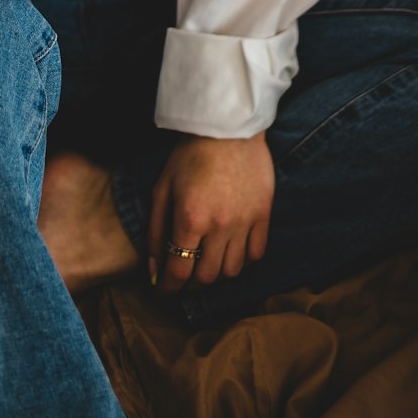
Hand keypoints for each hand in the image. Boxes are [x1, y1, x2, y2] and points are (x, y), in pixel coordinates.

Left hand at [148, 132, 274, 294]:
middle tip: (182, 279)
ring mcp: (245, 222)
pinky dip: (242, 262)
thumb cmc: (190, 154)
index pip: (178, 272)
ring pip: (232, 271)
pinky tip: (230, 254)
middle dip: (190, 285)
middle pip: (206, 277)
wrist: (228, 126)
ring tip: (206, 266)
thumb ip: (155, 230)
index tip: (163, 291)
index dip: (168, 289)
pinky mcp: (264, 215)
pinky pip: (256, 255)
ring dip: (216, 275)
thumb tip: (153, 268)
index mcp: (190, 218)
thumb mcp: (162, 188)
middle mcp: (219, 226)